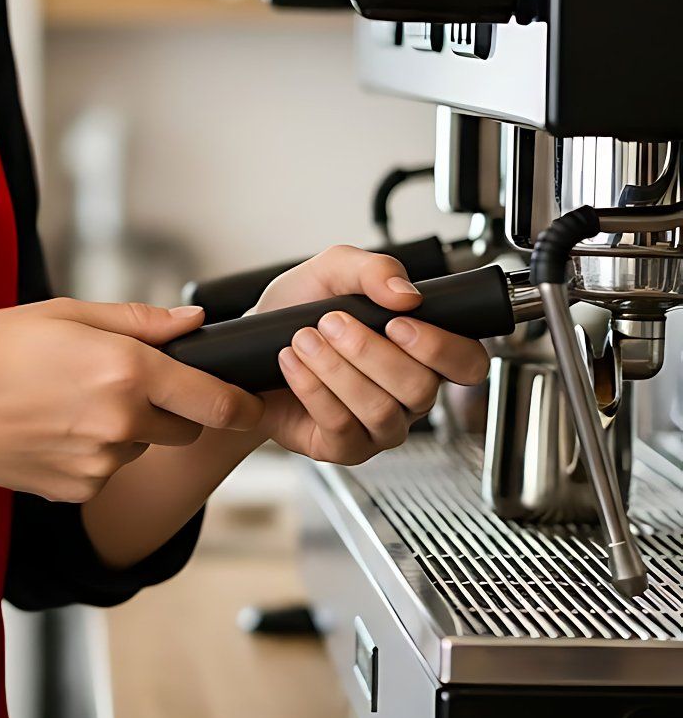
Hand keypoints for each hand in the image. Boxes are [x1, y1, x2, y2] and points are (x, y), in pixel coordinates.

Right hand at [0, 300, 263, 502]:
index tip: (244, 399)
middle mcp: (122, 423)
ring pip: (140, 447)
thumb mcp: (65, 313)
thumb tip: (193, 323)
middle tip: (115, 382)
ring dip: (123, 429)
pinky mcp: (76, 490)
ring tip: (66, 402)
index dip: (240, 402)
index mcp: (128, 371)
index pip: (218, 402)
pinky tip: (51, 428)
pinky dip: (91, 453)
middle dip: (168, 407)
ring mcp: (100, 463)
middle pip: (184, 427)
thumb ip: (140, 321)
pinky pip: (105, 470)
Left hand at [253, 245, 490, 464]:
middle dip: (370, 351)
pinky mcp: (344, 447)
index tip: (397, 323)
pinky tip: (292, 364)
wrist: (251, 343)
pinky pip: (341, 426)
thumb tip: (407, 294)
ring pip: (379, 409)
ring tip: (304, 340)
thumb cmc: (299, 309)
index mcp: (423, 354)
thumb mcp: (333, 271)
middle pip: (419, 388)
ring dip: (337, 369)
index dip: (441, 348)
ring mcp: (380, 427)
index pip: (468, 364)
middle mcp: (409, 396)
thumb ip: (374, 269)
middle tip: (331, 322)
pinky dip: (313, 389)